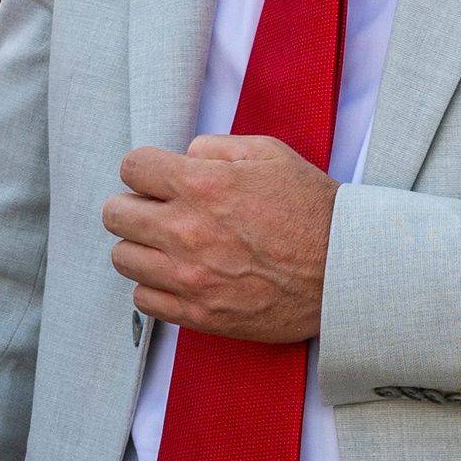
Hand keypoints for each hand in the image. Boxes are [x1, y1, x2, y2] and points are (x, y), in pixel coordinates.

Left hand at [102, 135, 337, 343]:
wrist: (346, 272)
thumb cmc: (312, 211)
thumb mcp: (271, 155)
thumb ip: (217, 147)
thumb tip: (184, 156)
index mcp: (203, 184)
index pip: (132, 167)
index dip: (146, 170)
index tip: (161, 180)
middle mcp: (187, 230)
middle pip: (115, 213)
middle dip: (135, 206)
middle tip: (160, 212)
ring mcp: (189, 276)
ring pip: (122, 257)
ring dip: (141, 248)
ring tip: (170, 247)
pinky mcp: (198, 313)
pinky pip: (142, 299)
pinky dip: (155, 287)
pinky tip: (180, 278)